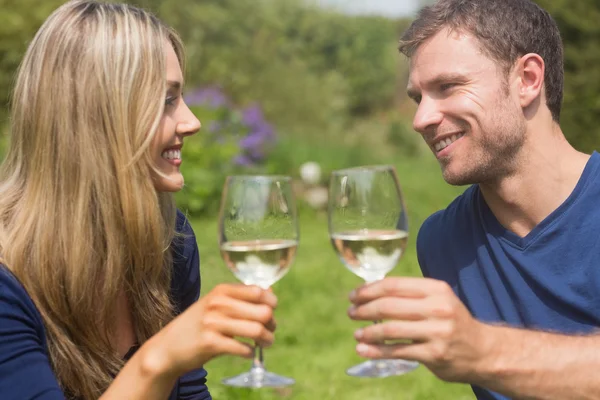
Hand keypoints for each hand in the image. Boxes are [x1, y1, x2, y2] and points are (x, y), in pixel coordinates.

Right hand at [148, 283, 276, 377]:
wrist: (167, 348)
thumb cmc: (197, 325)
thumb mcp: (215, 304)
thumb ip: (241, 297)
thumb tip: (270, 292)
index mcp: (221, 291)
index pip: (259, 291)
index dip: (272, 303)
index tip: (271, 311)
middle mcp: (217, 304)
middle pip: (263, 311)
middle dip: (272, 324)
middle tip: (270, 330)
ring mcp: (213, 324)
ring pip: (256, 330)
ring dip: (266, 339)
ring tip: (264, 343)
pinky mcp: (210, 344)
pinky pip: (243, 348)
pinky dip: (250, 352)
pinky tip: (247, 352)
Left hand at [348, 277, 489, 381]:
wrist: (484, 351)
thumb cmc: (452, 322)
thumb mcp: (438, 300)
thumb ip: (412, 295)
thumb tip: (372, 291)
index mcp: (436, 289)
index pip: (394, 285)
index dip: (369, 290)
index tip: (354, 295)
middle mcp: (437, 308)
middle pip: (389, 305)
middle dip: (364, 309)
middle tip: (351, 313)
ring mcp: (437, 332)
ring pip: (391, 329)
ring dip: (368, 332)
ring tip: (357, 334)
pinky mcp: (434, 354)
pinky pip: (398, 351)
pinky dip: (376, 350)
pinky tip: (362, 349)